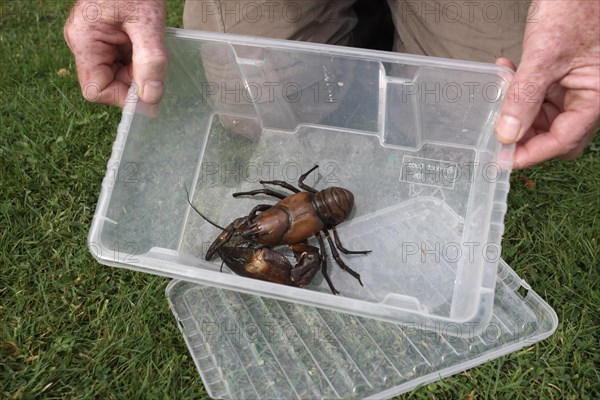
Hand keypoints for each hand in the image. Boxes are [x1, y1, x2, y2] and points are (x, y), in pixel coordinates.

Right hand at [64, 0, 166, 106]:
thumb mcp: (147, 23)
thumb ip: (150, 62)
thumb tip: (152, 98)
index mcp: (84, 41)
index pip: (96, 90)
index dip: (121, 98)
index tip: (149, 95)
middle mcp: (84, 43)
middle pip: (108, 83)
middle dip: (134, 82)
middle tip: (157, 66)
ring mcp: (95, 41)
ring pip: (118, 74)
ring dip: (139, 70)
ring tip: (153, 49)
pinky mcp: (107, 37)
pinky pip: (123, 61)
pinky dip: (139, 60)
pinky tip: (149, 46)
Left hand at [494, 0, 598, 168]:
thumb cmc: (575, 10)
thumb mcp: (544, 56)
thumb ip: (525, 97)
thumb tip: (506, 135)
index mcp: (593, 98)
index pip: (562, 141)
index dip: (531, 153)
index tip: (502, 160)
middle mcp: (585, 96)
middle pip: (554, 135)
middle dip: (525, 136)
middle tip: (496, 134)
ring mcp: (572, 86)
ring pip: (542, 116)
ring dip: (517, 110)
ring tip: (500, 93)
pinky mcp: (559, 74)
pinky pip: (537, 93)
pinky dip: (518, 89)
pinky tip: (505, 72)